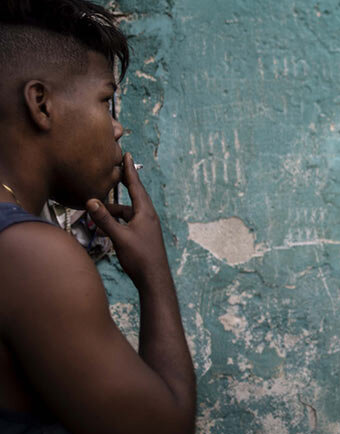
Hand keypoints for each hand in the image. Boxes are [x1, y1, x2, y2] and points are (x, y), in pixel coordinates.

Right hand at [85, 153, 165, 281]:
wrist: (154, 278)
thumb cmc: (140, 257)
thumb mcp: (119, 237)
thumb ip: (105, 219)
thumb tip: (91, 201)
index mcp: (145, 212)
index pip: (136, 186)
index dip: (129, 170)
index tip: (127, 155)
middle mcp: (148, 216)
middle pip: (131, 197)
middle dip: (121, 186)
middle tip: (113, 172)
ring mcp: (146, 226)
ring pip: (127, 212)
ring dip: (113, 211)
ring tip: (97, 212)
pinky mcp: (143, 236)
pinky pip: (127, 222)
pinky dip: (116, 222)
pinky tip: (106, 227)